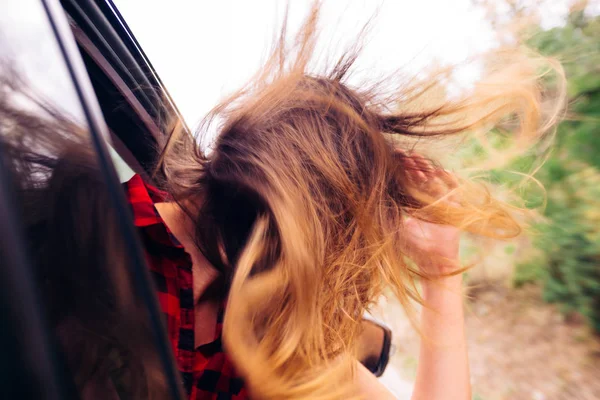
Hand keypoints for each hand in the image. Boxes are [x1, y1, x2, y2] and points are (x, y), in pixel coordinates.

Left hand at [397, 151, 461, 275]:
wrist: (434, 262)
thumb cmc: (412, 249)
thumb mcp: (396, 230)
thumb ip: (388, 218)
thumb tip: (370, 203)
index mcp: (412, 203)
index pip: (407, 181)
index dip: (402, 169)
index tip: (396, 157)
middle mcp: (426, 201)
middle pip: (421, 178)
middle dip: (415, 166)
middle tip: (409, 156)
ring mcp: (441, 204)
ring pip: (436, 182)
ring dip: (430, 170)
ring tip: (423, 162)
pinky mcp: (454, 210)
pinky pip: (454, 192)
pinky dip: (451, 181)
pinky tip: (445, 172)